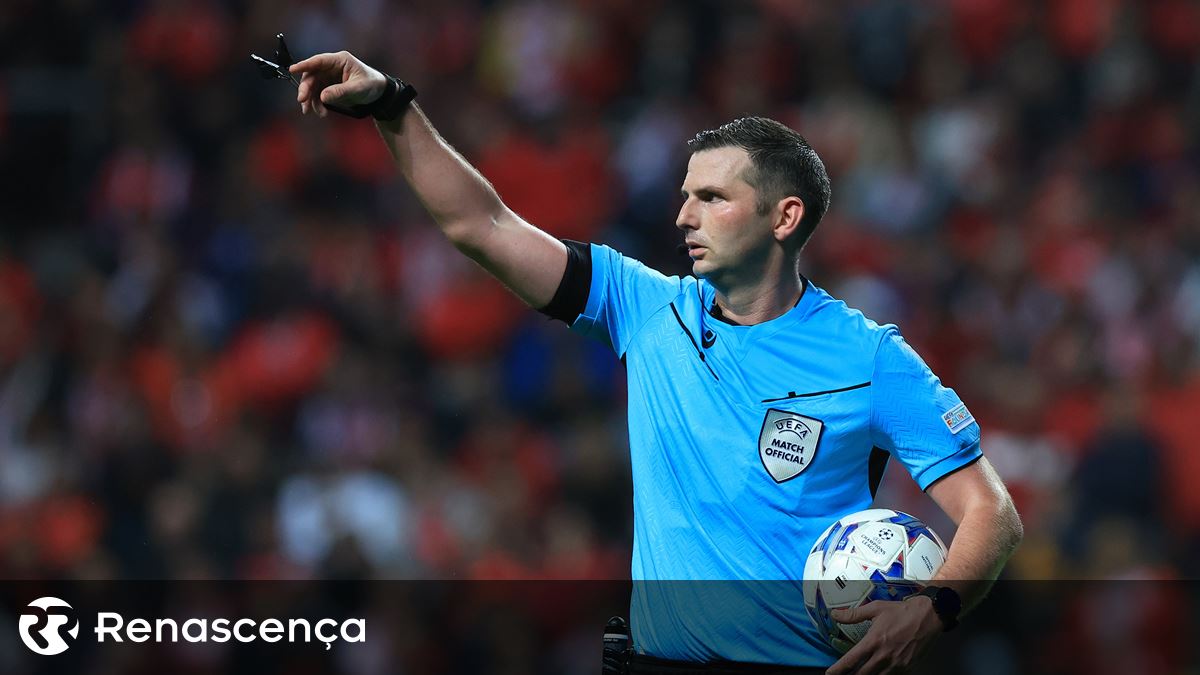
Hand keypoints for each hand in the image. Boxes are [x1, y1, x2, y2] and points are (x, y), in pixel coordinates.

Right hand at [289, 51, 387, 117]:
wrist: (378, 94)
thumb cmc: (371, 85)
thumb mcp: (358, 88)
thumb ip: (341, 91)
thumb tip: (323, 97)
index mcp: (339, 60)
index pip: (318, 61)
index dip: (304, 64)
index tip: (292, 69)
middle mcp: (331, 67)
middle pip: (312, 75)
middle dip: (306, 89)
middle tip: (303, 101)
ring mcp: (328, 77)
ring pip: (312, 87)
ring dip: (311, 99)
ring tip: (316, 112)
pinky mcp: (328, 87)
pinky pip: (318, 95)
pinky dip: (317, 104)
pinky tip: (321, 112)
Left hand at [825, 597, 942, 674]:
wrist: (929, 616)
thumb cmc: (901, 611)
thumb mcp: (875, 608)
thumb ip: (853, 614)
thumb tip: (835, 614)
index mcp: (874, 641)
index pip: (851, 660)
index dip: (838, 669)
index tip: (830, 673)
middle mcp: (884, 655)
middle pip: (862, 674)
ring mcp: (897, 664)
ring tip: (860, 674)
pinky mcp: (907, 667)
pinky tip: (878, 672)